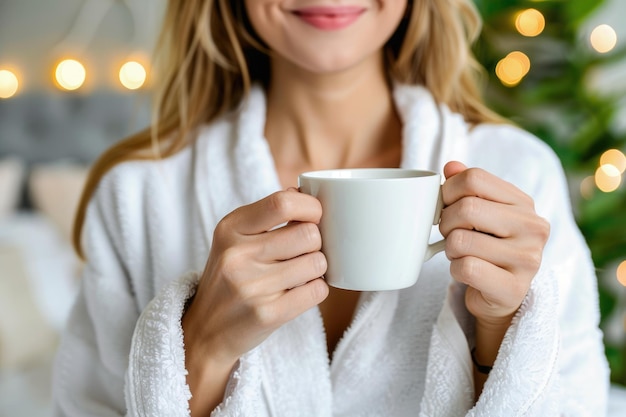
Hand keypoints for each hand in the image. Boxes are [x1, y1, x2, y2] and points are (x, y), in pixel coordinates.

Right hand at [182, 189, 327, 413]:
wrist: (205, 332)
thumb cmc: (230, 278)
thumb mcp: (233, 239)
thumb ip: (267, 214)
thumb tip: (304, 192)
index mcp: (230, 228)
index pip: (283, 203)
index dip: (310, 207)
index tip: (313, 217)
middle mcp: (237, 255)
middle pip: (309, 234)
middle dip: (316, 242)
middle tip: (304, 252)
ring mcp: (252, 287)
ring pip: (318, 262)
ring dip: (317, 268)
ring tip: (299, 273)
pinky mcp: (267, 314)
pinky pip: (317, 290)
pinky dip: (316, 289)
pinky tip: (299, 292)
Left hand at [439, 161, 549, 326]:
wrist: (501, 296)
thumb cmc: (487, 247)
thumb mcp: (480, 213)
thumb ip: (467, 187)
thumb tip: (451, 166)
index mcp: (524, 202)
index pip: (474, 178)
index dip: (448, 191)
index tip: (445, 206)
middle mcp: (533, 227)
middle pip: (466, 208)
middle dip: (446, 223)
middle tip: (450, 234)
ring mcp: (528, 259)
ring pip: (461, 240)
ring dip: (450, 250)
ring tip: (462, 254)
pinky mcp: (514, 288)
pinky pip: (466, 268)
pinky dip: (455, 270)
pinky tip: (467, 273)